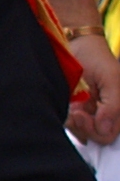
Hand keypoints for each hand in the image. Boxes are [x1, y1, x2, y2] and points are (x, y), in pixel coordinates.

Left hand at [66, 30, 119, 145]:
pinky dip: (65, 118)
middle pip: (95, 137)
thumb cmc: (97, 57)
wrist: (76, 44)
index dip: (96, 130)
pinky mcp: (72, 108)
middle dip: (84, 128)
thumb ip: (113, 105)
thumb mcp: (111, 78)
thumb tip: (105, 128)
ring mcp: (88, 112)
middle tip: (75, 113)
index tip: (82, 115)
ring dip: (73, 123)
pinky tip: (65, 106)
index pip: (109, 134)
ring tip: (69, 108)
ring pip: (81, 133)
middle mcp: (103, 113)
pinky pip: (68, 123)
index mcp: (117, 109)